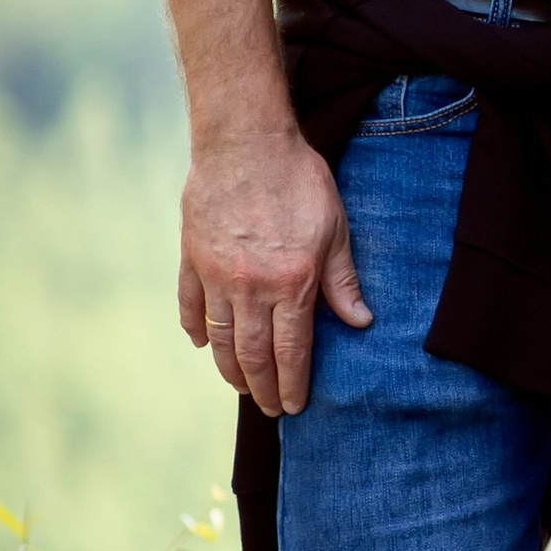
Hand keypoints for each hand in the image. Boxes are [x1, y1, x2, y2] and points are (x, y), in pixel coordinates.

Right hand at [179, 130, 368, 416]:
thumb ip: (343, 281)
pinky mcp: (192, 257)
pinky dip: (196, 329)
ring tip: (241, 386)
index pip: (291, 351)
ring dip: (230, 369)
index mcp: (291, 283)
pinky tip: (204, 345)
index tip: (294, 406)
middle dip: (261, 388)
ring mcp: (215, 274)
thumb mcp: (336, 230)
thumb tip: (360, 323)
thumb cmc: (300, 181)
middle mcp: (250, 287)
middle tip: (269, 408)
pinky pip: (189, 305)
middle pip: (253, 354)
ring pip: (219, 337)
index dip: (292, 384)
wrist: (246, 141)